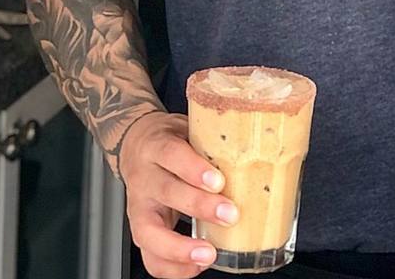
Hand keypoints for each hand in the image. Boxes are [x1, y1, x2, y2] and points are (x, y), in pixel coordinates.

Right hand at [118, 110, 239, 277]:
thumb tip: (258, 148)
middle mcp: (144, 176)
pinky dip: (172, 266)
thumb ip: (213, 141)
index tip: (219, 181)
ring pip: (150, 230)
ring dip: (181, 247)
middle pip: (166, 191)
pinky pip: (149, 255)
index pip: (172, 154)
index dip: (194, 169)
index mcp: (157, 146)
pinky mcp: (139, 228)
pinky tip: (196, 266)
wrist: (136, 144)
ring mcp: (138, 205)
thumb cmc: (171, 139)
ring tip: (209, 254)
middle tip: (230, 215)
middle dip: (199, 206)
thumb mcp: (189, 130)